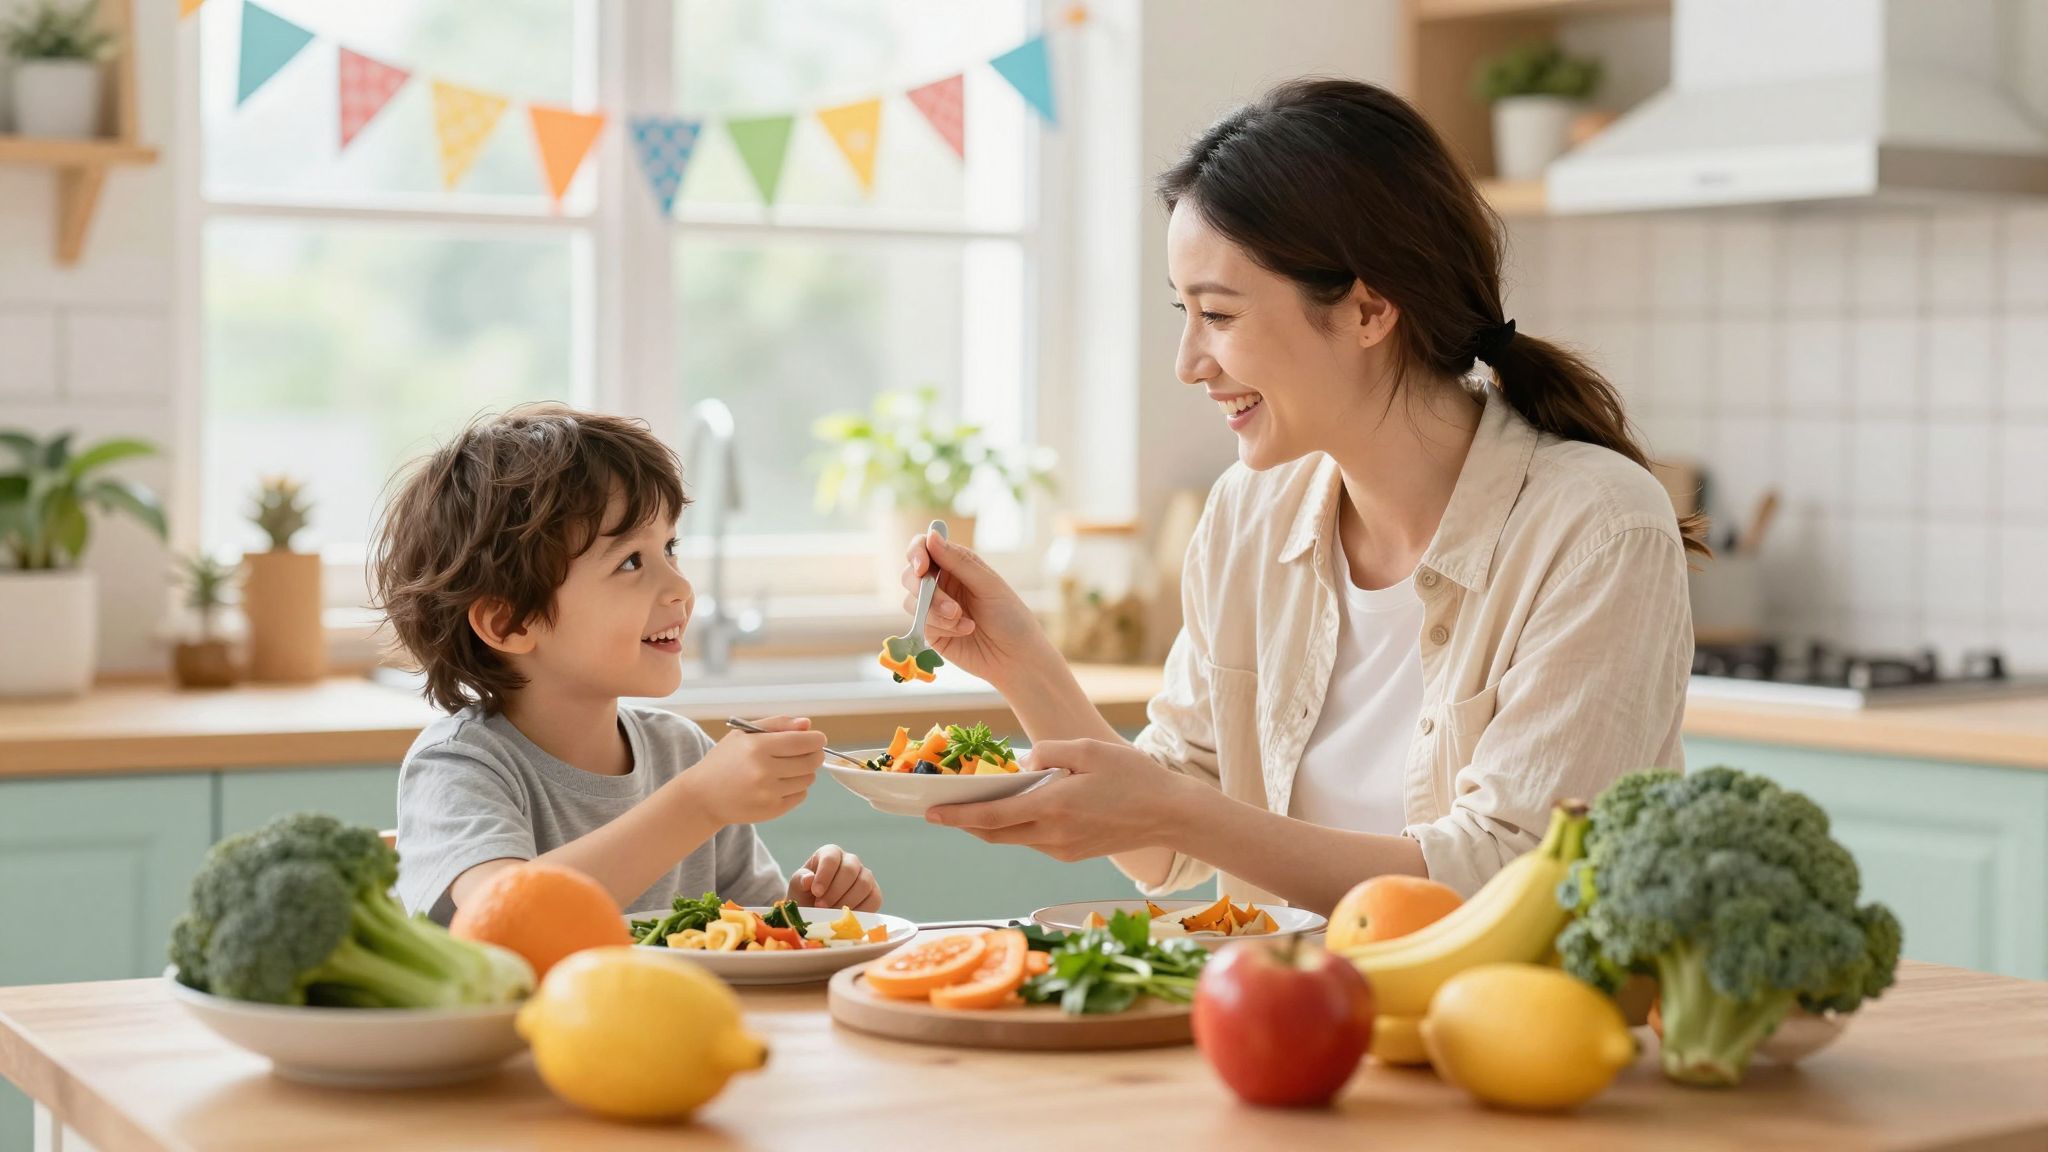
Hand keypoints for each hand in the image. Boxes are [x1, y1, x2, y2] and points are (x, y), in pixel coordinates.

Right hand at [681, 716, 824, 825]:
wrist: (703, 796)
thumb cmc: (725, 761)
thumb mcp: (743, 734)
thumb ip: (778, 724)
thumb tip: (808, 724)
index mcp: (757, 747)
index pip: (803, 741)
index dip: (817, 739)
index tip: (818, 739)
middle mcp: (763, 771)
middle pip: (811, 761)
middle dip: (815, 754)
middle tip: (808, 753)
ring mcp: (768, 793)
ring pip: (808, 779)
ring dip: (805, 772)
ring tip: (787, 769)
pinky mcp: (771, 810)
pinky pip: (801, 796)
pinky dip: (797, 788)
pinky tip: (780, 784)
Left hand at [789, 844, 881, 909]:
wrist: (816, 913)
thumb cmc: (806, 895)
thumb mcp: (797, 887)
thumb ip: (800, 880)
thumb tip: (809, 879)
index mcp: (831, 853)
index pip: (831, 858)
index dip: (825, 875)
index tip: (816, 892)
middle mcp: (851, 861)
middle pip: (850, 870)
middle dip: (835, 891)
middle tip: (821, 907)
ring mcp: (865, 876)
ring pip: (864, 884)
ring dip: (847, 902)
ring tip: (832, 914)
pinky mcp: (874, 893)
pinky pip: (874, 899)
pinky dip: (861, 910)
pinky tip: (846, 917)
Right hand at [901, 529, 1055, 689]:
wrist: (1015, 658)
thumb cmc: (1010, 617)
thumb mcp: (989, 585)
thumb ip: (958, 562)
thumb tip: (931, 536)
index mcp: (956, 564)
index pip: (923, 547)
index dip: (916, 553)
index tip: (922, 568)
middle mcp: (942, 583)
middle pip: (910, 575)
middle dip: (926, 591)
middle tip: (953, 608)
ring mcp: (934, 608)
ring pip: (911, 601)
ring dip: (936, 612)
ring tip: (963, 620)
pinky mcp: (931, 631)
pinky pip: (920, 623)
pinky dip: (942, 627)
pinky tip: (965, 631)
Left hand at [924, 739, 1185, 861]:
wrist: (1170, 815)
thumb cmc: (1133, 777)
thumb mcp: (1088, 749)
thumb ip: (1049, 752)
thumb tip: (1023, 763)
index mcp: (1052, 807)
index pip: (991, 816)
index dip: (957, 816)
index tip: (931, 813)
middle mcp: (1052, 835)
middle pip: (994, 834)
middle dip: (965, 824)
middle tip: (942, 810)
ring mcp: (1063, 849)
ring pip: (1014, 839)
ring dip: (992, 825)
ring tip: (978, 805)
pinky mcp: (1073, 854)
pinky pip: (1035, 842)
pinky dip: (1018, 828)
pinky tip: (1020, 810)